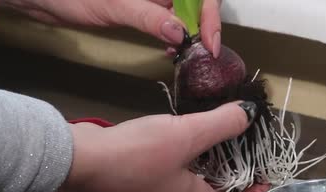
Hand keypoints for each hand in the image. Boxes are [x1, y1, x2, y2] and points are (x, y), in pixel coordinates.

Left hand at [0, 0, 222, 55]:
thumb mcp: (114, 5)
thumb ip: (148, 17)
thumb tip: (179, 33)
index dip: (211, 16)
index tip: (209, 42)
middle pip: (198, 3)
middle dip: (205, 26)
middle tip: (204, 51)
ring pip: (187, 13)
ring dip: (192, 33)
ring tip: (186, 52)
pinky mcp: (147, 6)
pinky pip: (172, 19)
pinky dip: (176, 35)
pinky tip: (171, 47)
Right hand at [60, 101, 268, 191]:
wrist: (80, 160)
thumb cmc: (137, 154)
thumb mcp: (186, 134)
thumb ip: (221, 124)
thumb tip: (249, 114)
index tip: (265, 182)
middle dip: (234, 185)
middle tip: (245, 159)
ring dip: (210, 173)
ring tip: (220, 146)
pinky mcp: (139, 186)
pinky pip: (174, 181)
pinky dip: (188, 166)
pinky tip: (185, 142)